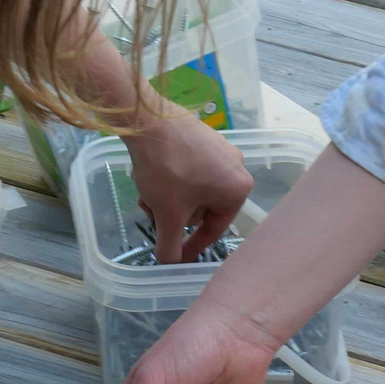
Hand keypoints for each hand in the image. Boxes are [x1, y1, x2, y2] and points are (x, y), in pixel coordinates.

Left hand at [124, 113, 253, 262]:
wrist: (147, 121)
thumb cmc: (167, 171)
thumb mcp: (168, 216)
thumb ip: (171, 246)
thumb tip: (170, 263)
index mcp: (238, 189)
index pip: (214, 229)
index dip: (192, 247)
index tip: (178, 258)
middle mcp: (236, 167)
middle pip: (202, 209)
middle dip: (174, 215)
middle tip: (152, 213)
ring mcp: (220, 149)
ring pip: (191, 191)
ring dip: (168, 199)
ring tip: (146, 193)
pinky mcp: (201, 137)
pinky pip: (189, 170)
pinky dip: (170, 179)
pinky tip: (150, 175)